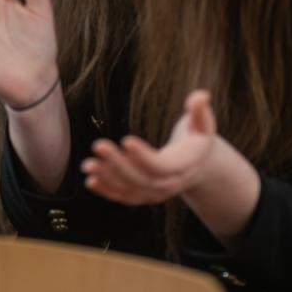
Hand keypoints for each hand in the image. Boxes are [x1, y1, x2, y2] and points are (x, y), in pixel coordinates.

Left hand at [82, 90, 218, 204]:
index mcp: (184, 167)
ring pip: (130, 190)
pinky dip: (106, 191)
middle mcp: (170, 185)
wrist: (198, 164)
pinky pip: (124, 196)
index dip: (144, 157)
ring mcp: (156, 193)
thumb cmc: (197, 138)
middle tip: (98, 146)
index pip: (163, 166)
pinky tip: (90, 181)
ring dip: (107, 178)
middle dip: (118, 165)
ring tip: (88, 165)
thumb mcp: (203, 123)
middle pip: (142, 180)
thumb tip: (202, 95)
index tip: (126, 141)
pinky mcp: (144, 195)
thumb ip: (200, 110)